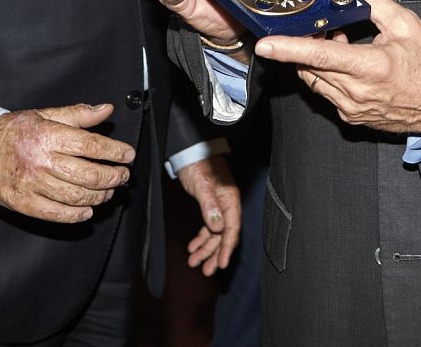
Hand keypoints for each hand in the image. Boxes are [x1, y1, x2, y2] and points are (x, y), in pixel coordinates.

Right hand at [0, 104, 134, 223]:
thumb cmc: (11, 131)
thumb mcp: (44, 114)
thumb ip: (77, 114)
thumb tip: (106, 110)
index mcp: (48, 136)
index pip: (90, 145)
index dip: (114, 152)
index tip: (128, 155)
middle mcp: (41, 161)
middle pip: (88, 174)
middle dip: (112, 176)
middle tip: (123, 176)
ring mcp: (31, 184)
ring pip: (75, 196)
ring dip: (99, 196)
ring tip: (108, 191)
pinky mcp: (22, 203)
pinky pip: (56, 214)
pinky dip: (76, 215)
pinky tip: (87, 210)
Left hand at [175, 155, 240, 275]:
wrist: (188, 150)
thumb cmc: (197, 164)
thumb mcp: (202, 185)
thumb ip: (210, 206)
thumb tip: (218, 228)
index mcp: (230, 200)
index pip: (232, 229)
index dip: (227, 248)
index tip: (221, 264)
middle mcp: (227, 205)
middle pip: (224, 235)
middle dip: (215, 254)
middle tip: (205, 271)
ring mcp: (219, 206)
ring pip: (215, 234)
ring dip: (205, 249)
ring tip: (194, 262)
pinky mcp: (209, 205)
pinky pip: (208, 227)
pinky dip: (201, 238)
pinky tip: (192, 248)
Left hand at [254, 0, 420, 133]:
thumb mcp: (404, 24)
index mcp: (370, 67)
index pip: (319, 55)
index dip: (289, 48)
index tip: (266, 44)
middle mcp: (356, 91)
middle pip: (310, 66)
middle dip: (305, 45)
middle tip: (319, 27)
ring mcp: (352, 107)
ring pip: (314, 80)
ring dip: (315, 60)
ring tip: (338, 42)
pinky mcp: (351, 116)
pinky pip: (326, 93)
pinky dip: (326, 75)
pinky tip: (343, 63)